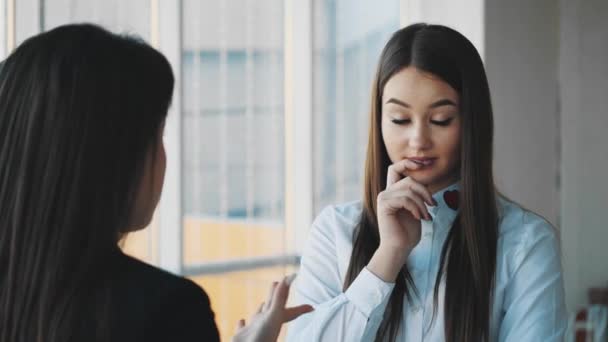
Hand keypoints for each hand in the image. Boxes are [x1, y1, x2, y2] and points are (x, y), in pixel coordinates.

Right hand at [231, 274, 313, 341]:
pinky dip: (242, 323)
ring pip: (259, 316)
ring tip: (263, 302)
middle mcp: (266, 322)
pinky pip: (242, 328)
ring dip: (261, 309)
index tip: (294, 277)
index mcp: (276, 317)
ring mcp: (254, 329)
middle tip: (277, 282)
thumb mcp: (274, 314)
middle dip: (275, 294)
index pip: (285, 301)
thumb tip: (292, 276)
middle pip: (272, 305)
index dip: (289, 289)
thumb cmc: (264, 338)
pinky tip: (241, 320)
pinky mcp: (242, 335)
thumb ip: (280, 297)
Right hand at [367, 159, 434, 280]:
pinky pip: (405, 199)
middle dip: (425, 191)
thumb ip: (416, 195)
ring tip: (426, 216)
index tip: (422, 165)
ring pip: (409, 189)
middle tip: (433, 205)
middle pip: (408, 179)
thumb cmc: (408, 232)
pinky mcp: (384, 205)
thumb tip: (426, 184)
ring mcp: (383, 198)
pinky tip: (419, 218)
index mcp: (392, 192)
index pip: (395, 168)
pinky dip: (416, 208)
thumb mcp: (416, 209)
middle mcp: (386, 192)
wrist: (399, 248)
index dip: (407, 163)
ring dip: (422, 203)